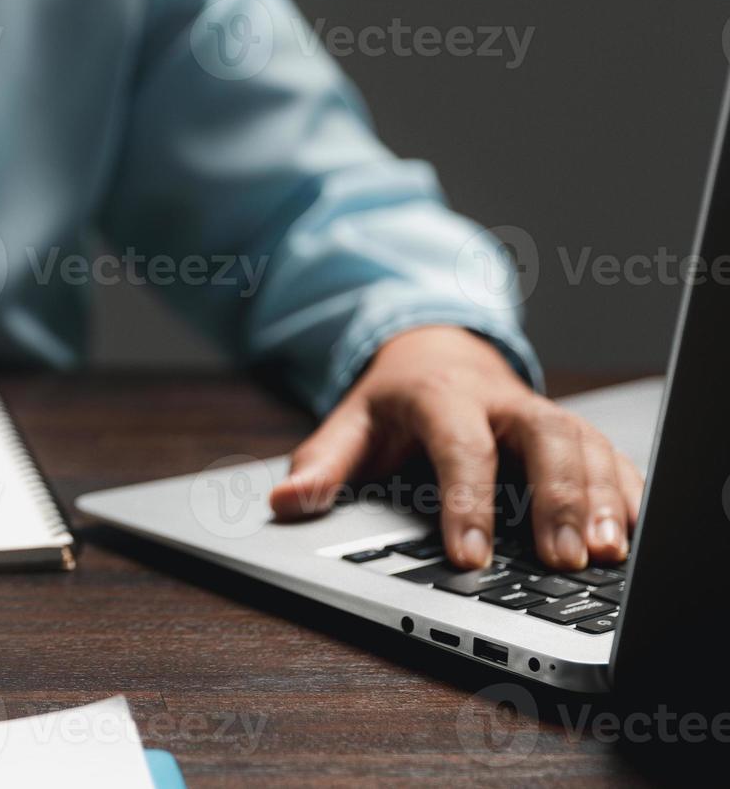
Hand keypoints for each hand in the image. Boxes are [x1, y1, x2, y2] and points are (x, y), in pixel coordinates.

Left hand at [269, 326, 643, 570]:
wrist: (438, 355)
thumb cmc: (394, 401)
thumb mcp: (348, 424)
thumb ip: (321, 464)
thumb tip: (283, 503)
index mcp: (442, 398)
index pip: (459, 448)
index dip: (466, 503)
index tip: (468, 557)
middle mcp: (502, 401)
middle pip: (544, 438)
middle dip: (558, 496)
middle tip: (564, 559)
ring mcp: (543, 414)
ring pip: (587, 445)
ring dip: (602, 499)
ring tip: (606, 554)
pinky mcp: (573, 432)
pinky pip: (612, 455)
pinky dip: (627, 492)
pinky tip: (631, 533)